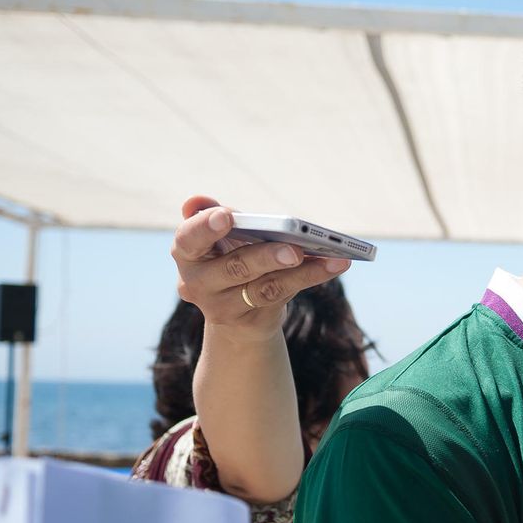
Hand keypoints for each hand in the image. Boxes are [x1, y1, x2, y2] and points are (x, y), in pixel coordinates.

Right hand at [170, 195, 349, 340]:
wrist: (235, 312)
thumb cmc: (228, 256)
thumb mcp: (220, 237)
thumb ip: (212, 217)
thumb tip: (195, 201)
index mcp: (186, 253)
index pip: (188, 239)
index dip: (205, 228)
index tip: (228, 215)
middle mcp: (198, 283)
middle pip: (234, 268)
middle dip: (265, 257)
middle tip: (294, 249)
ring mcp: (224, 307)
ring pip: (265, 288)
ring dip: (300, 272)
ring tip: (330, 258)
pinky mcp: (251, 320)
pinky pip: (284, 296)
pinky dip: (311, 277)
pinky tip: (335, 264)